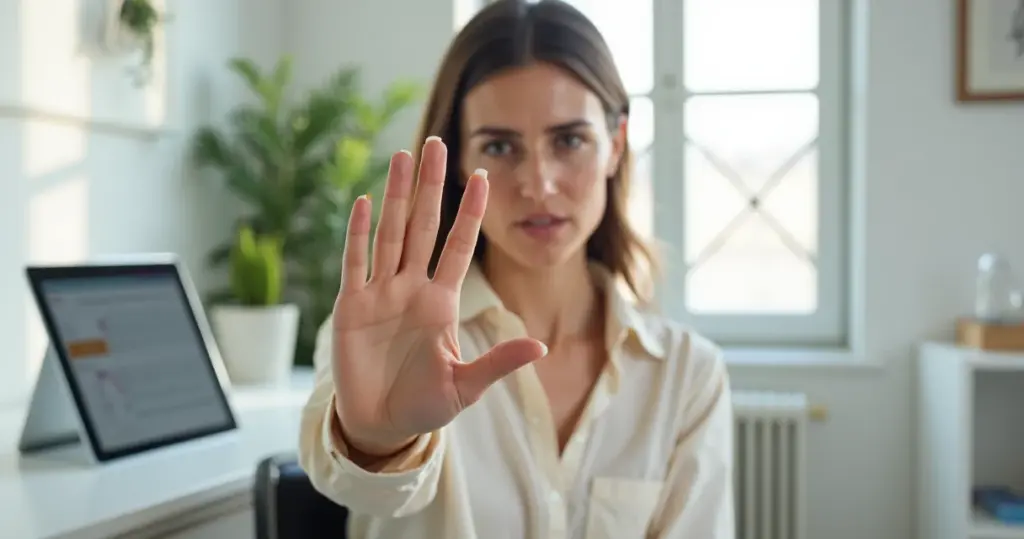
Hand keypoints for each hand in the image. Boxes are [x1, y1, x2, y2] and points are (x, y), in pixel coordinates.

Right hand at [330, 137, 547, 456]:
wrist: (380, 425)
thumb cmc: (425, 406)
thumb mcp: (466, 386)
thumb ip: (498, 363)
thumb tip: (541, 348)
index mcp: (442, 302)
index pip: (458, 246)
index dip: (470, 212)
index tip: (484, 176)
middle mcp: (412, 288)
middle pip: (423, 226)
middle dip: (432, 186)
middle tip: (439, 143)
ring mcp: (380, 294)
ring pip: (391, 233)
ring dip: (397, 196)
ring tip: (404, 156)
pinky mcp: (351, 307)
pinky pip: (355, 262)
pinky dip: (358, 233)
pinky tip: (365, 201)